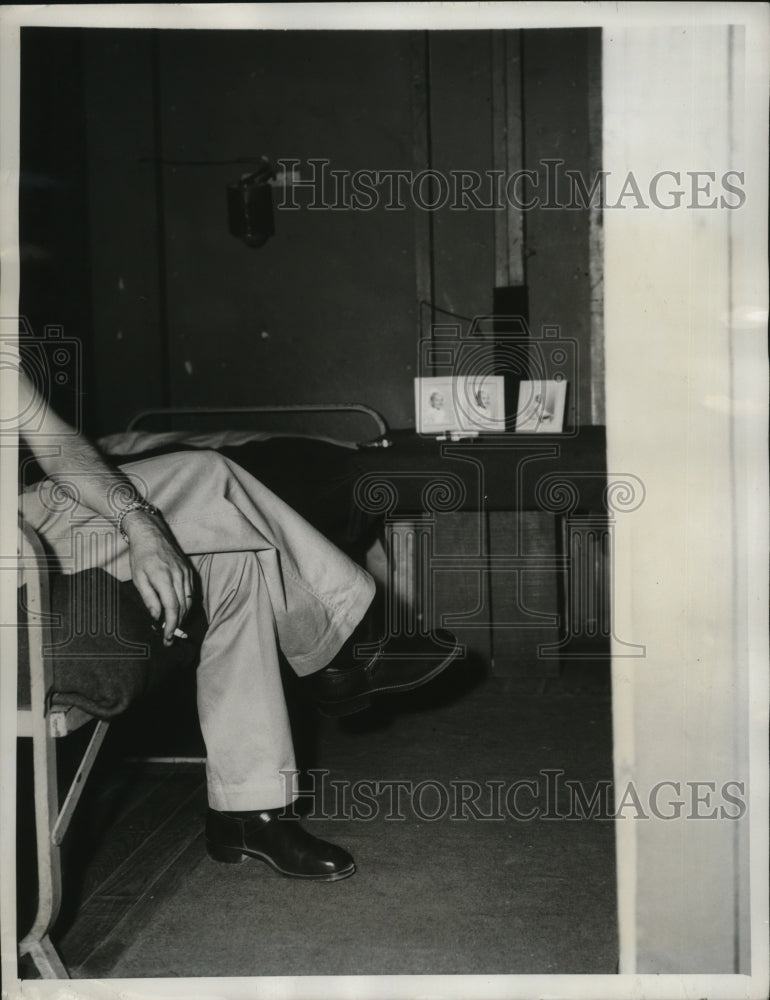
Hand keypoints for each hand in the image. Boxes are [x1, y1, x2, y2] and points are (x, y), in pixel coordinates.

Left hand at [122, 510, 194, 645]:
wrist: (151, 532)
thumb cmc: (141, 555)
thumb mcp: (138, 578)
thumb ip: (149, 598)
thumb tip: (156, 616)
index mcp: (164, 578)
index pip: (173, 608)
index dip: (171, 626)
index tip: (168, 638)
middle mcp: (178, 576)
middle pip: (183, 607)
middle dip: (178, 625)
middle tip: (170, 638)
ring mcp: (185, 572)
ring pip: (189, 601)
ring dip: (183, 616)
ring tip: (174, 627)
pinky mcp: (188, 570)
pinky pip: (191, 592)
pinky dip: (187, 604)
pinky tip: (180, 610)